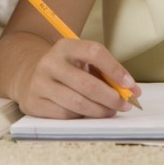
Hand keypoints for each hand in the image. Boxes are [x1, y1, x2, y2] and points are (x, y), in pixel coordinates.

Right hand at [15, 38, 139, 118]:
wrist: (29, 75)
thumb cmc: (67, 71)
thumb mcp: (84, 63)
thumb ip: (108, 74)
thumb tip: (134, 91)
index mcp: (65, 47)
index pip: (94, 52)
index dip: (115, 69)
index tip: (130, 85)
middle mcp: (50, 62)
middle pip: (87, 84)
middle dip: (111, 98)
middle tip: (124, 105)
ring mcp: (39, 83)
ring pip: (77, 103)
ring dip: (99, 111)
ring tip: (109, 111)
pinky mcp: (34, 103)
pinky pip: (65, 115)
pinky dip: (81, 117)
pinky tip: (87, 114)